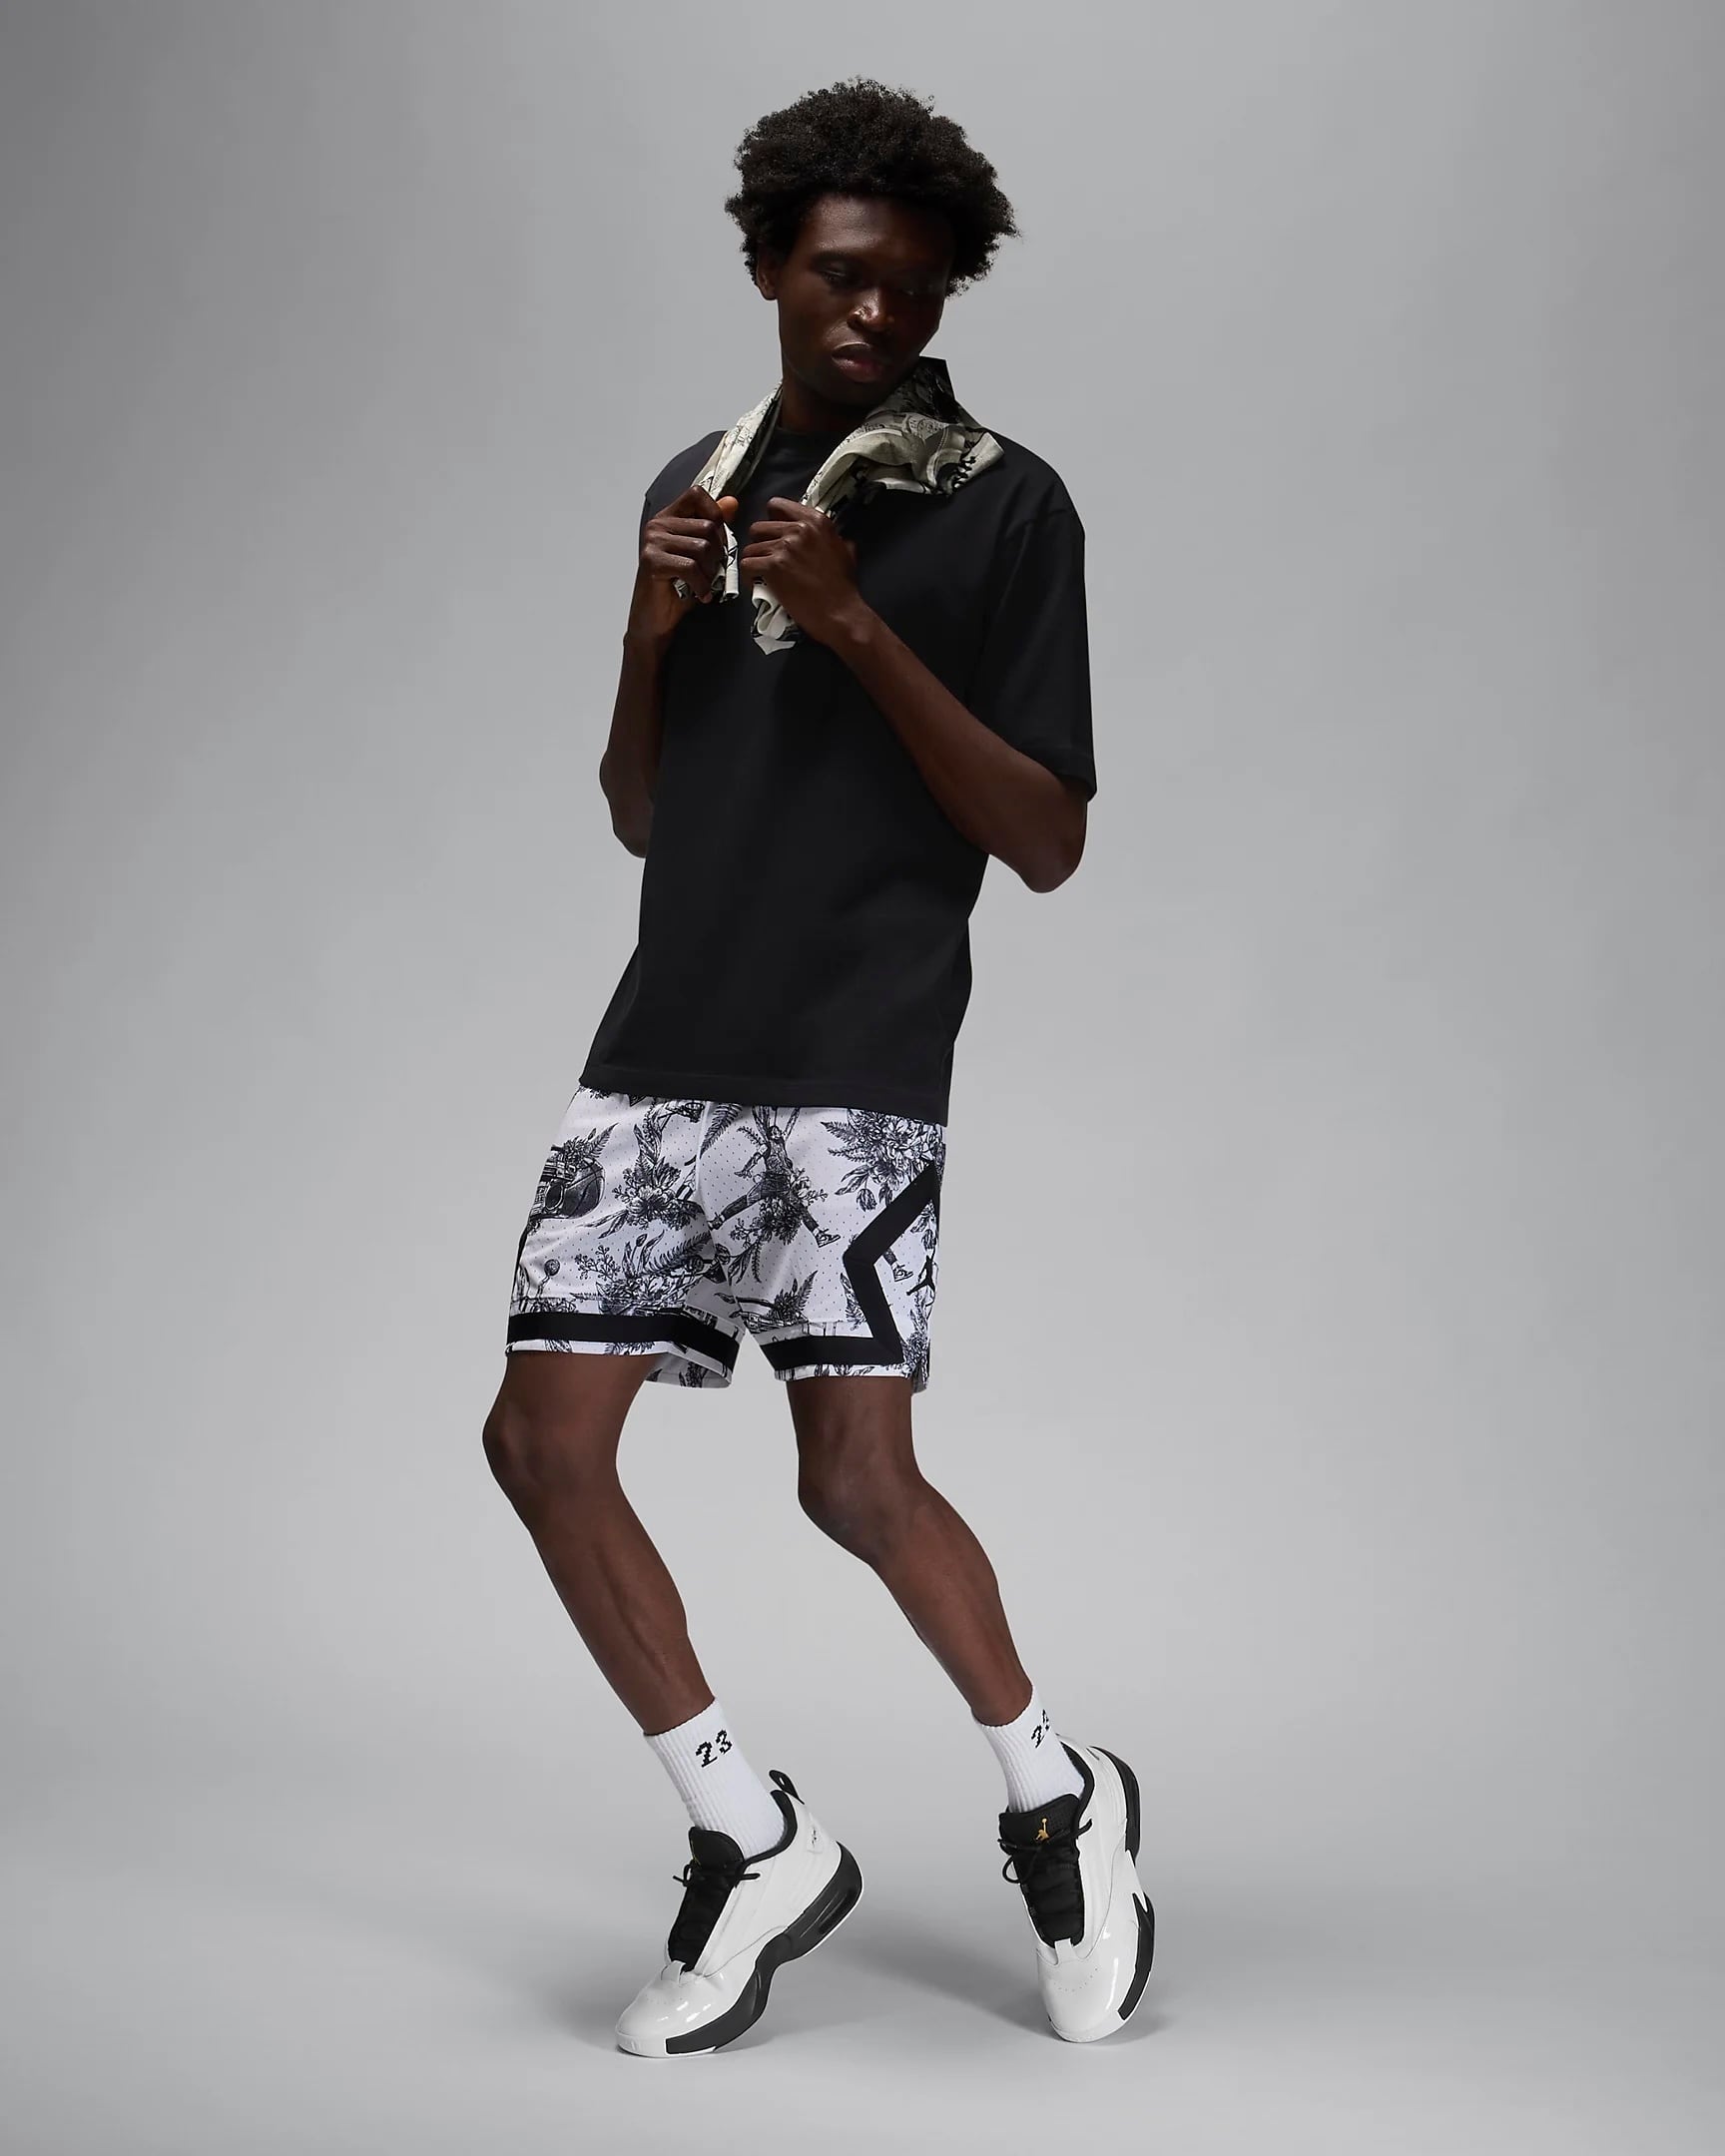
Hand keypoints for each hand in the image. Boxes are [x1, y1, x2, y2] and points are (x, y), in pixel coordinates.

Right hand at [628, 484, 739, 643]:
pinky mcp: (653, 561)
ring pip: (702, 547)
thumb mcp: (701, 554)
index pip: (697, 494)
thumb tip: (732, 503)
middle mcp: (658, 525)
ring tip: (703, 583)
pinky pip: (691, 567)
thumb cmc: (677, 588)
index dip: (716, 514)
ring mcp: (653, 542)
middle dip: (718, 554)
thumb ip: (714, 527)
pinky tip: (700, 593)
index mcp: (668, 518)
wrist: (655, 620)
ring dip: (710, 572)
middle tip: (711, 572)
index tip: (718, 539)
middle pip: (707, 526)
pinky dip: (701, 584)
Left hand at [738, 497, 863, 646]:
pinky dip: (748, 576)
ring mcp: (785, 547)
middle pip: (759, 527)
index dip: (771, 521)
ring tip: (763, 575)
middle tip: (767, 559)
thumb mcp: (845, 552)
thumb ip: (831, 538)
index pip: (777, 505)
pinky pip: (746, 565)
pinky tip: (758, 584)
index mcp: (815, 521)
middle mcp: (799, 529)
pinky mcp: (773, 567)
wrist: (840, 613)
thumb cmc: (843, 587)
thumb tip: (830, 537)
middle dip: (760, 544)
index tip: (773, 534)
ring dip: (755, 562)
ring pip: (751, 548)